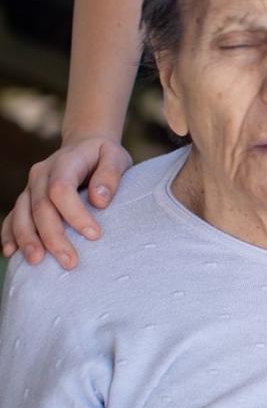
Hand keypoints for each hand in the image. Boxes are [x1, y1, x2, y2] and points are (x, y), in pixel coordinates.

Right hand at [1, 137, 131, 269]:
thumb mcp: (115, 156)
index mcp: (64, 162)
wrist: (84, 145)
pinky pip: (13, 217)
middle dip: (53, 236)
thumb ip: (110, 175)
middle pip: (40, 206)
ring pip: (22, 214)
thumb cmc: (103, 155)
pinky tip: (11, 252)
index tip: (94, 235)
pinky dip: (9, 234)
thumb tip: (99, 201)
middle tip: (70, 262)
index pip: (61, 189)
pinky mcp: (27, 199)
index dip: (75, 214)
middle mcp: (41, 174)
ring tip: (37, 262)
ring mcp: (30, 187)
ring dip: (28, 239)